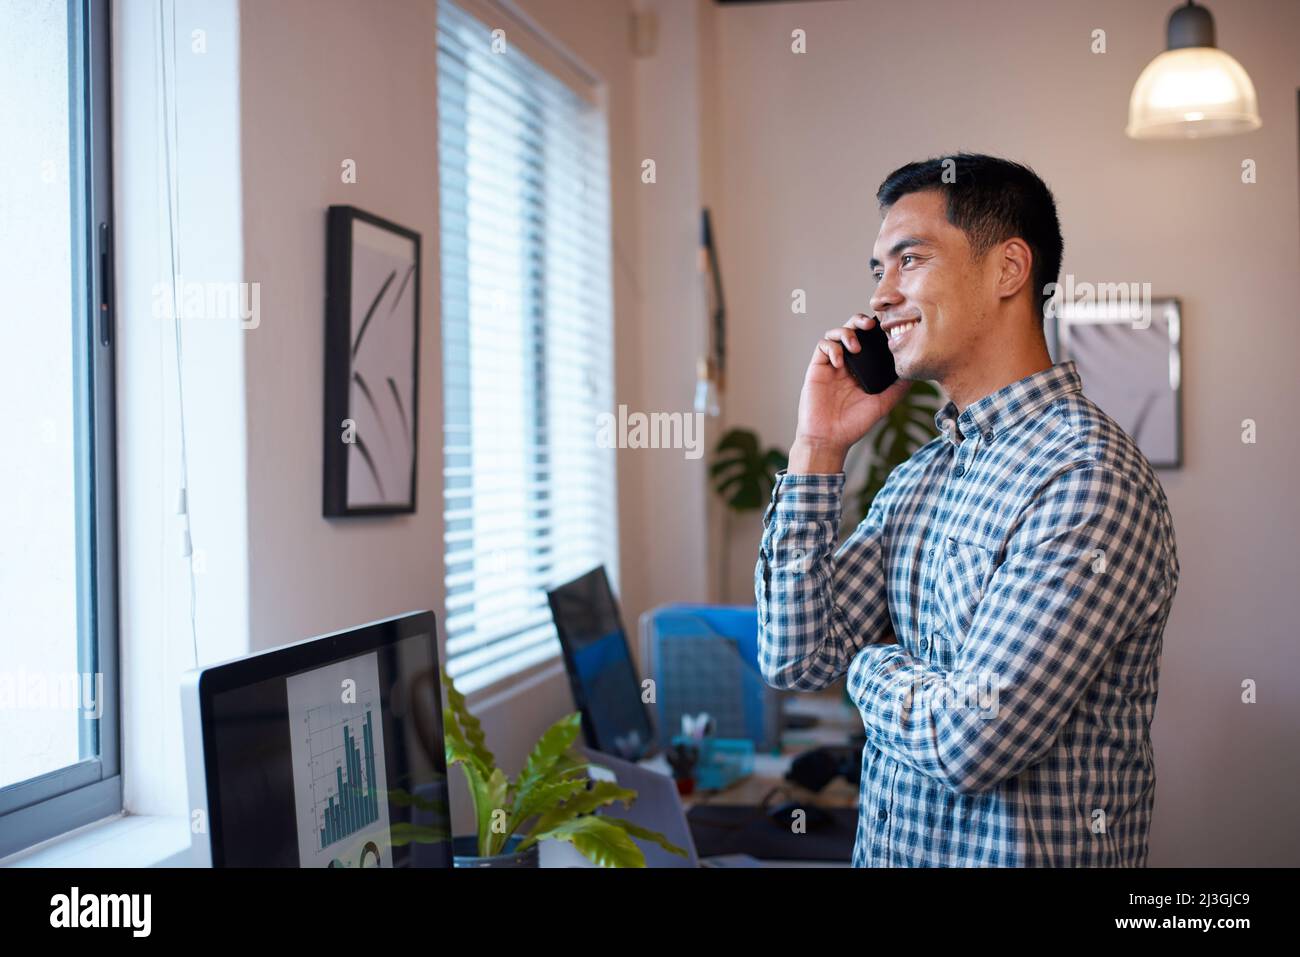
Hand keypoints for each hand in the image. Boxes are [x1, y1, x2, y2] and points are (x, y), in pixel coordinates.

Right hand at [790, 314, 912, 472]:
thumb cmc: (854, 424)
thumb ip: (899, 387)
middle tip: (870, 327)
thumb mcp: (884, 403)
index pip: (870, 341)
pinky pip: (822, 346)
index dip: (876, 330)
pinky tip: (840, 362)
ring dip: (846, 332)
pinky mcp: (817, 368)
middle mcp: (848, 364)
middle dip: (860, 321)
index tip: (887, 328)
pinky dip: (832, 348)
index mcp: (863, 369)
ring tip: (855, 346)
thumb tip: (917, 372)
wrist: (829, 438)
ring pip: (836, 333)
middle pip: (852, 329)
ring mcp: (832, 365)